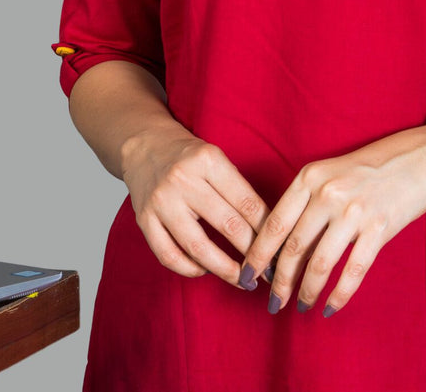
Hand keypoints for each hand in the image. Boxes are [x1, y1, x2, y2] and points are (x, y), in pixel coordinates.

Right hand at [119, 123, 268, 285]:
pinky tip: (204, 269)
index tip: (282, 252)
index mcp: (208, 160)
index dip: (269, 233)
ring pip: (198, 247)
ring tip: (243, 280)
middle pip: (228, 226)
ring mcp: (161, 201)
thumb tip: (269, 233)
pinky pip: (168, 255)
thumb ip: (239, 190)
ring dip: (226, 270)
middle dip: (254, 255)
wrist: (144, 144)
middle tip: (269, 272)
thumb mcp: (217, 160)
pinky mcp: (143, 219)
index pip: (248, 204)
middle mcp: (183, 179)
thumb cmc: (189, 156)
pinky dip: (190, 269)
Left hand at [238, 124, 425, 315]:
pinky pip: (353, 270)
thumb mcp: (330, 174)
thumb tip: (283, 248)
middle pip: (293, 247)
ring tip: (301, 307)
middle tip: (273, 302)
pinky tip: (331, 307)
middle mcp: (327, 193)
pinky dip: (339, 294)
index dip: (257, 254)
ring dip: (306, 291)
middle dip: (279, 281)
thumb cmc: (371, 168)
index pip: (274, 223)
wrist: (420, 157)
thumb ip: (307, 203)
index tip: (246, 276)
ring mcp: (354, 211)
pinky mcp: (380, 228)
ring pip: (320, 263)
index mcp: (309, 177)